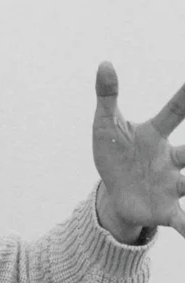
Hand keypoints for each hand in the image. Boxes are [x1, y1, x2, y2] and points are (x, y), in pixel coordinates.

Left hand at [93, 61, 184, 241]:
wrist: (115, 192)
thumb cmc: (114, 153)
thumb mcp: (106, 124)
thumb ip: (107, 95)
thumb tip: (105, 63)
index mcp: (156, 134)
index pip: (176, 112)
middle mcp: (171, 158)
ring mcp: (172, 184)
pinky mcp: (166, 209)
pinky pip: (183, 219)